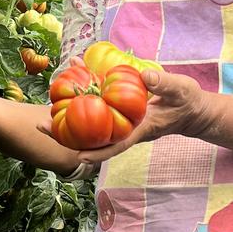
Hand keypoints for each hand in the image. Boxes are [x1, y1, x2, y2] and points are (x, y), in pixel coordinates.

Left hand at [45, 69, 213, 165]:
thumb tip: (143, 76)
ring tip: (47, 104)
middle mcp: (126, 129)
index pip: (114, 146)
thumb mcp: (181, 91)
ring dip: (70, 115)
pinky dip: (86, 95)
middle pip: (93, 138)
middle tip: (41, 125)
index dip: (95, 153)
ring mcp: (122, 121)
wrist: (191, 109)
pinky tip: (74, 77)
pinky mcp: (121, 111)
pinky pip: (99, 107)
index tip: (76, 155)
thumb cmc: (188, 103)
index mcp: (139, 130)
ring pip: (92, 123)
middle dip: (67, 136)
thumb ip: (164, 84)